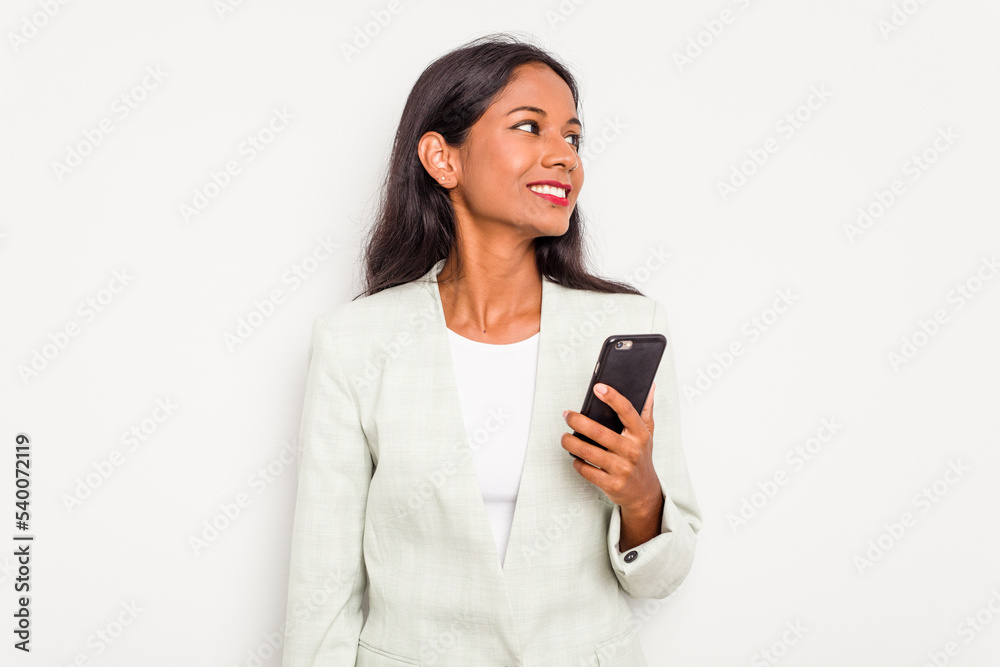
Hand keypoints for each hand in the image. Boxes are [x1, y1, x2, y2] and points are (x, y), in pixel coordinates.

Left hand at [561, 382, 662, 514]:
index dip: (612, 397)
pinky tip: (575, 457)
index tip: (598, 387)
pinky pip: (586, 470)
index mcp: (640, 435)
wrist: (644, 492)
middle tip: (567, 415)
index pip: (627, 411)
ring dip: (571, 442)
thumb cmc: (641, 457)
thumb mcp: (647, 434)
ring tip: (564, 437)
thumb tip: (650, 386)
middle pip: (599, 432)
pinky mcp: (612, 484)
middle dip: (578, 421)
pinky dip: (577, 463)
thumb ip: (646, 410)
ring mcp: (622, 469)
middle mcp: (632, 451)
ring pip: (588, 452)